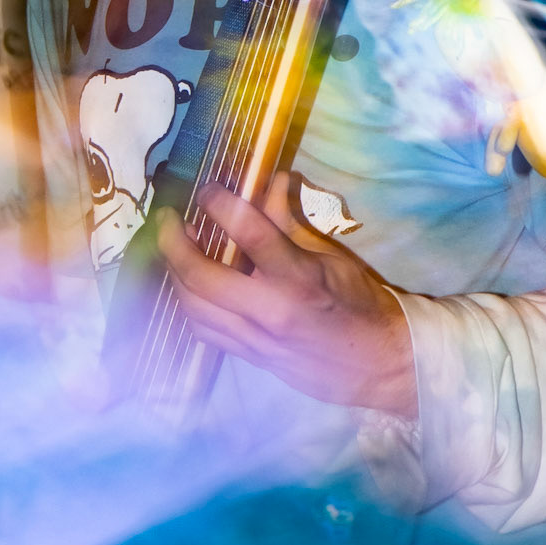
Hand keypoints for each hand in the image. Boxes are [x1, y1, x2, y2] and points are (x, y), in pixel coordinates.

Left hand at [157, 174, 416, 418]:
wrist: (377, 365)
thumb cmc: (359, 304)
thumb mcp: (331, 257)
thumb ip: (289, 221)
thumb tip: (270, 179)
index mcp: (298, 279)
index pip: (249, 233)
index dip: (219, 203)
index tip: (204, 187)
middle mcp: (269, 311)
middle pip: (200, 276)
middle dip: (172, 242)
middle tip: (167, 217)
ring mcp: (254, 339)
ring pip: (192, 306)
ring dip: (174, 273)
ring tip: (174, 247)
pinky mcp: (248, 357)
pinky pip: (201, 329)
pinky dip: (187, 302)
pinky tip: (188, 283)